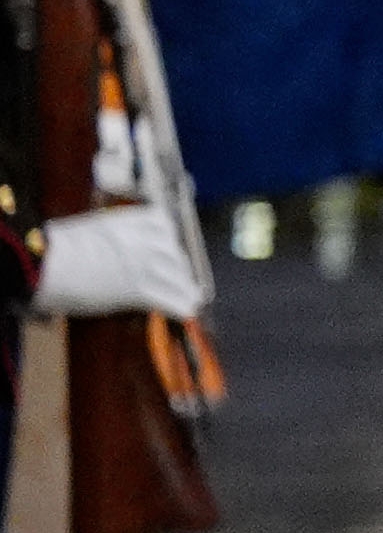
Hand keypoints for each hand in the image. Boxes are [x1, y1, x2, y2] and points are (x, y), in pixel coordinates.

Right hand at [35, 205, 200, 319]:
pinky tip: (186, 312)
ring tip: (191, 297)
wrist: (42, 263)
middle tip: (182, 278)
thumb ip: (106, 236)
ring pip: (175, 276)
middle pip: (172, 252)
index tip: (171, 248)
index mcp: (125, 220)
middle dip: (178, 266)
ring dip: (184, 288)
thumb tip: (106, 248)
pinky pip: (168, 299)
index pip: (162, 223)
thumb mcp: (84, 230)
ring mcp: (141, 264)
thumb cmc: (49, 250)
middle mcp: (140, 239)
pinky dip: (178, 307)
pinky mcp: (137, 289)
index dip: (169, 239)